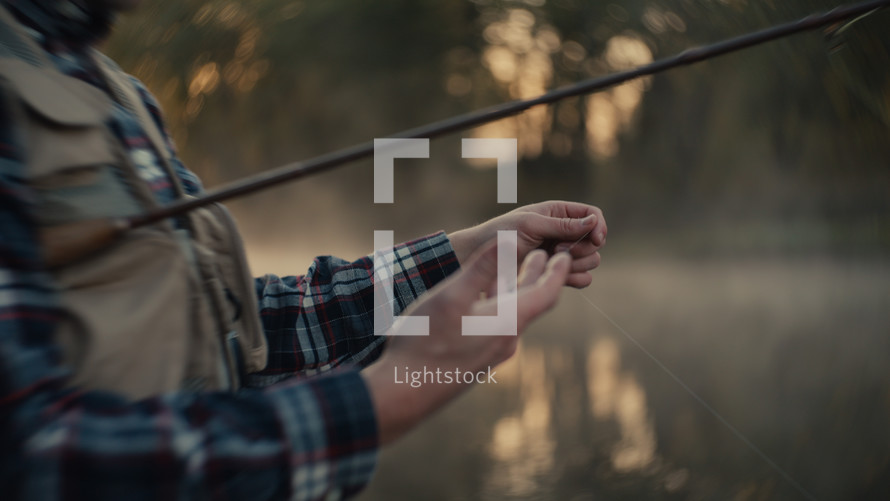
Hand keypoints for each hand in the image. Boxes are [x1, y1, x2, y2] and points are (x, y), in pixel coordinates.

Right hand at [362, 240, 570, 444]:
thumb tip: (508, 240)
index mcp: (507, 321)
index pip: (546, 293)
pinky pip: (496, 326)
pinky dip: (498, 305)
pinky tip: (483, 302)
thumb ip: (481, 268)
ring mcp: (492, 353)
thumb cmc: (426, 340)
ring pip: (511, 314)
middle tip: (544, 255)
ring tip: (513, 272)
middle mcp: (507, 339)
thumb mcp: (452, 296)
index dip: (557, 271)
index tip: (566, 256)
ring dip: (515, 290)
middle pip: (531, 303)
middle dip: (536, 276)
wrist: (406, 391)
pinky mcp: (477, 361)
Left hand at [449, 201, 606, 287]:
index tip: (596, 238)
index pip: (593, 215)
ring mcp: (561, 254)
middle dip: (582, 247)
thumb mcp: (530, 224)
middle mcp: (563, 232)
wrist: (481, 260)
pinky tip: (557, 277)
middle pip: (595, 241)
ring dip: (577, 263)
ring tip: (550, 262)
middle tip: (556, 250)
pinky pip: (582, 279)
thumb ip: (561, 224)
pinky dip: (576, 279)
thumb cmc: (500, 235)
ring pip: (591, 260)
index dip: (599, 226)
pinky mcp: (556, 273)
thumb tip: (593, 222)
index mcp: (558, 213)